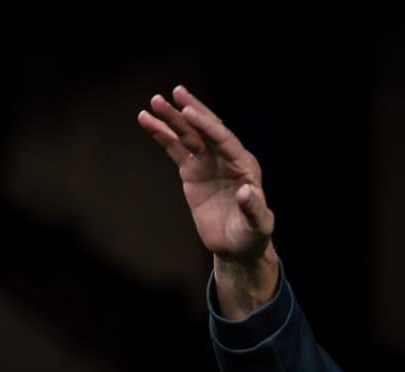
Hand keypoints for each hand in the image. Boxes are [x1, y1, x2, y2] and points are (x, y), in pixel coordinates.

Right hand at [137, 85, 273, 263]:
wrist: (236, 246)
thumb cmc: (251, 235)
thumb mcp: (257, 225)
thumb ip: (254, 209)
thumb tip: (247, 191)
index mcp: (244, 166)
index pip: (224, 139)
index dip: (207, 125)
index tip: (188, 112)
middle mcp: (226, 159)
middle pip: (207, 130)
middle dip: (192, 111)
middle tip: (176, 92)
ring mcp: (208, 163)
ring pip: (188, 135)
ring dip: (172, 119)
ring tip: (154, 102)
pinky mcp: (192, 171)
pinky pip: (175, 149)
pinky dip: (162, 135)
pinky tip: (147, 121)